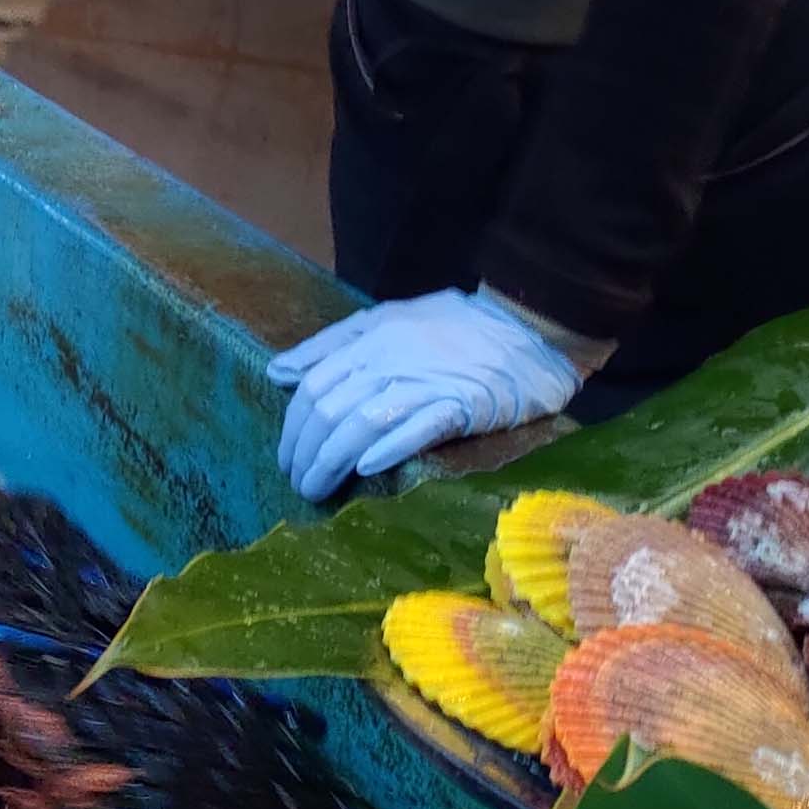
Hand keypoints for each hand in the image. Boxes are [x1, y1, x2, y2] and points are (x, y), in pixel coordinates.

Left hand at [268, 287, 581, 500]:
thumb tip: (278, 372)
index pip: (314, 385)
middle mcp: (391, 357)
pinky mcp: (461, 404)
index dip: (293, 426)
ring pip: (362, 423)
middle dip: (305, 452)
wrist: (530, 327)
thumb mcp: (389, 320)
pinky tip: (365, 470)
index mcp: (372, 336)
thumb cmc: (457, 326)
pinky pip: (417, 428)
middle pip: (330, 409)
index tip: (287, 456)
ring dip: (332, 461)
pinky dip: (387, 449)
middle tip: (298, 482)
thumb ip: (332, 345)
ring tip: (318, 489)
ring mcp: (426, 381)